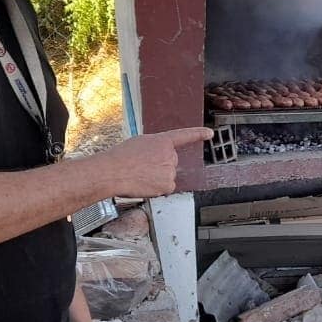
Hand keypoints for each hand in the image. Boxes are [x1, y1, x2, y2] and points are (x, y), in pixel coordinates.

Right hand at [96, 127, 212, 197]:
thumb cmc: (119, 158)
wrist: (111, 172)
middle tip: (141, 168)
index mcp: (162, 141)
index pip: (184, 136)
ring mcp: (170, 170)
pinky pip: (165, 188)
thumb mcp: (138, 144)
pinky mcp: (168, 184)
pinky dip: (156, 188)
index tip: (210, 133)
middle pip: (170, 163)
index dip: (198, 134)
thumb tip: (156, 159)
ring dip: (156, 178)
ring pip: (167, 176)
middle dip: (159, 166)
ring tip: (138, 175)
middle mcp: (169, 154)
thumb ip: (153, 148)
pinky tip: (143, 184)